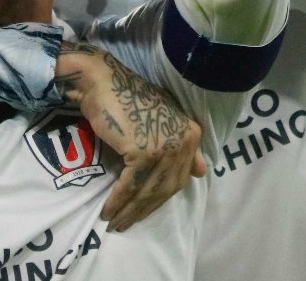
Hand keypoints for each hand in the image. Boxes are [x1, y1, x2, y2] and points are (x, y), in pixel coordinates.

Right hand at [55, 42, 204, 231]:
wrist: (103, 81)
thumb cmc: (127, 97)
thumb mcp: (162, 119)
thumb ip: (181, 145)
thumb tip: (202, 172)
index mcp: (191, 135)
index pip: (178, 178)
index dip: (158, 198)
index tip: (142, 211)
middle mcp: (183, 142)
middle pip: (163, 188)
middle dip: (143, 210)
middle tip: (125, 224)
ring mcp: (165, 148)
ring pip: (147, 190)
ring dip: (129, 211)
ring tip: (114, 222)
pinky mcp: (144, 152)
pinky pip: (130, 185)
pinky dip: (118, 200)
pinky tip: (108, 211)